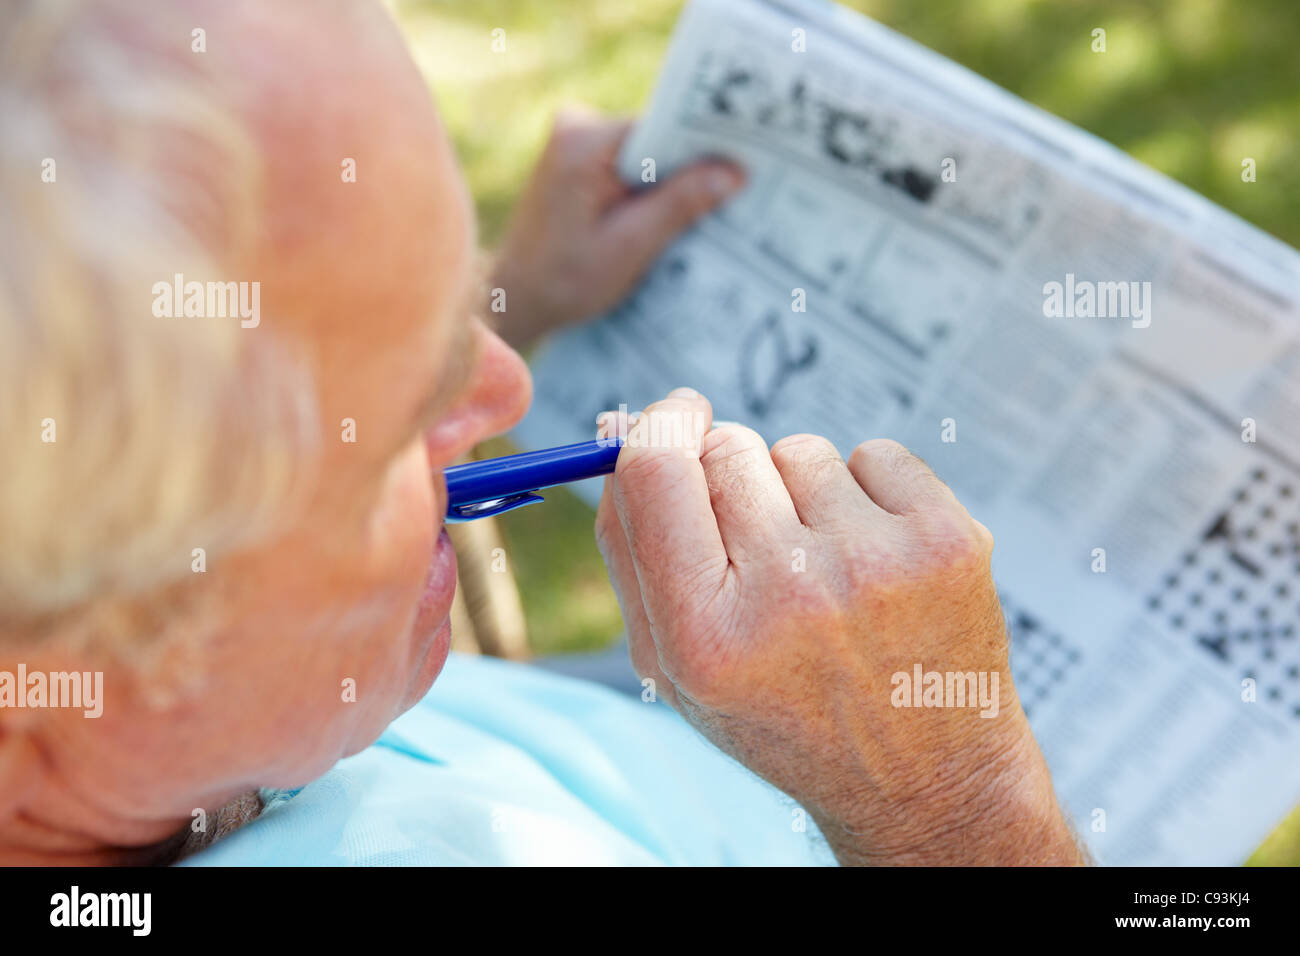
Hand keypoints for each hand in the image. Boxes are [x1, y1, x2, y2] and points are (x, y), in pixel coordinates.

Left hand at [488, 108, 744, 348]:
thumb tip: (734, 172)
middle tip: (736, 196)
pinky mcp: (579, 158)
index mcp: (584, 141)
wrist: (515, 297)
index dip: (708, 147)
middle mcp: (577, 126)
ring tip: (702, 216)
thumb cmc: (563, 280)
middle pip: (659, 137)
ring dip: (673, 183)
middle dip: (693, 168)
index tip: (748, 166)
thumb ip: (680, 205)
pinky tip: (666, 220)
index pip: (665, 127)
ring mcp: (575, 140)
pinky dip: (651, 189)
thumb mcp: (630, 247)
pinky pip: (631, 164)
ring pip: (648, 152)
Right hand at [594, 390, 1085, 865]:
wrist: (924, 778)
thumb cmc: (785, 716)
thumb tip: (618, 428)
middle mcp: (790, 596)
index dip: (657, 426)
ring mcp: (876, 565)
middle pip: (726, 448)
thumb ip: (630, 549)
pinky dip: (868, 492)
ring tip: (827, 570)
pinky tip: (877, 560)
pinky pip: (875, 453)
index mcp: (705, 638)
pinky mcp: (947, 540)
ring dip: (802, 492)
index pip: (655, 469)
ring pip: (801, 450)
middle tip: (762, 542)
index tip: (675, 418)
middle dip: (731, 475)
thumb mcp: (676, 667)